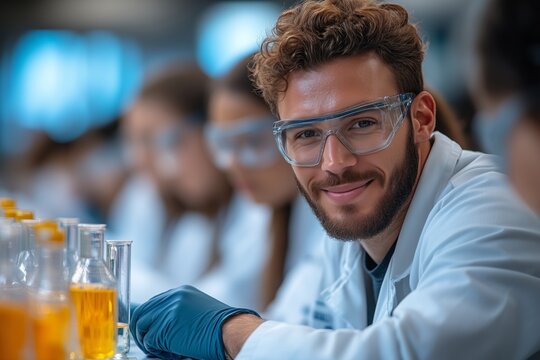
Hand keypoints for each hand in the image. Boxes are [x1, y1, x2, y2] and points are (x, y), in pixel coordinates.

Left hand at [130, 285, 259, 359]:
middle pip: (141, 312)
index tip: (148, 332)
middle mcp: (173, 297)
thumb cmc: (220, 328)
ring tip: (165, 349)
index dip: (148, 320)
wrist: (232, 331)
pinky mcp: (167, 325)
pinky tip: (173, 352)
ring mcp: (169, 309)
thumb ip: (177, 312)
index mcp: (181, 292)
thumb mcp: (197, 312)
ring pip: (141, 326)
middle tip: (151, 345)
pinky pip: (150, 340)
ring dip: (149, 341)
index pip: (151, 303)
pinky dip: (157, 350)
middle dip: (141, 331)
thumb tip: (157, 325)